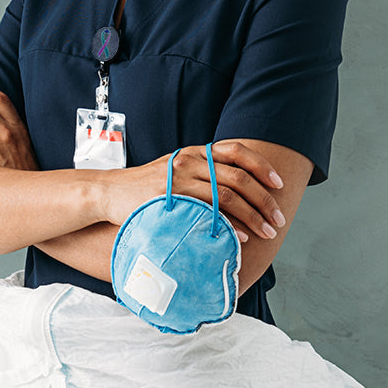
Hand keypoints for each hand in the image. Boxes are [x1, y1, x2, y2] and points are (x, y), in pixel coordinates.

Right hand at [98, 140, 285, 242]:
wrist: (109, 192)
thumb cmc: (146, 186)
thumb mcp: (176, 169)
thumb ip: (203, 173)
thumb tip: (237, 188)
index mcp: (195, 152)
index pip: (237, 151)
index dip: (262, 166)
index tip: (279, 184)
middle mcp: (190, 160)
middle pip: (239, 177)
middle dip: (264, 199)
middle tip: (278, 218)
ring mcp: (180, 179)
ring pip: (228, 196)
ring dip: (253, 216)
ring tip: (266, 232)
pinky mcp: (170, 198)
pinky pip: (207, 212)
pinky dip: (230, 226)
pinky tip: (241, 237)